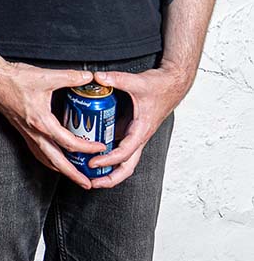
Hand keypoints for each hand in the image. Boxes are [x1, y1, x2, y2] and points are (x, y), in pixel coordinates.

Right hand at [0, 58, 103, 188]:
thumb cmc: (13, 79)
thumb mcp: (45, 77)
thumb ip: (69, 77)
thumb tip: (88, 77)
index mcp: (41, 121)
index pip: (68, 142)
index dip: (87, 147)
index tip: (101, 147)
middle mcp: (33, 132)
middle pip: (56, 161)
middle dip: (73, 174)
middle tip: (87, 183)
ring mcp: (26, 133)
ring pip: (45, 159)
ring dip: (61, 170)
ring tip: (74, 176)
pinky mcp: (22, 130)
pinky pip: (37, 152)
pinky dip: (48, 160)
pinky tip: (54, 160)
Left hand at [87, 62, 190, 188]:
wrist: (172, 84)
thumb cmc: (159, 86)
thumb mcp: (137, 82)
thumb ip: (116, 79)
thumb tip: (97, 77)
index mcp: (142, 130)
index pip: (125, 152)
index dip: (108, 160)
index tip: (92, 163)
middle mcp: (139, 136)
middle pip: (127, 166)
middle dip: (111, 178)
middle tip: (91, 183)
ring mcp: (135, 135)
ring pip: (125, 160)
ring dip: (109, 169)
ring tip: (89, 173)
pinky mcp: (131, 130)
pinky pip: (119, 146)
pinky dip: (108, 153)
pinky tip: (91, 152)